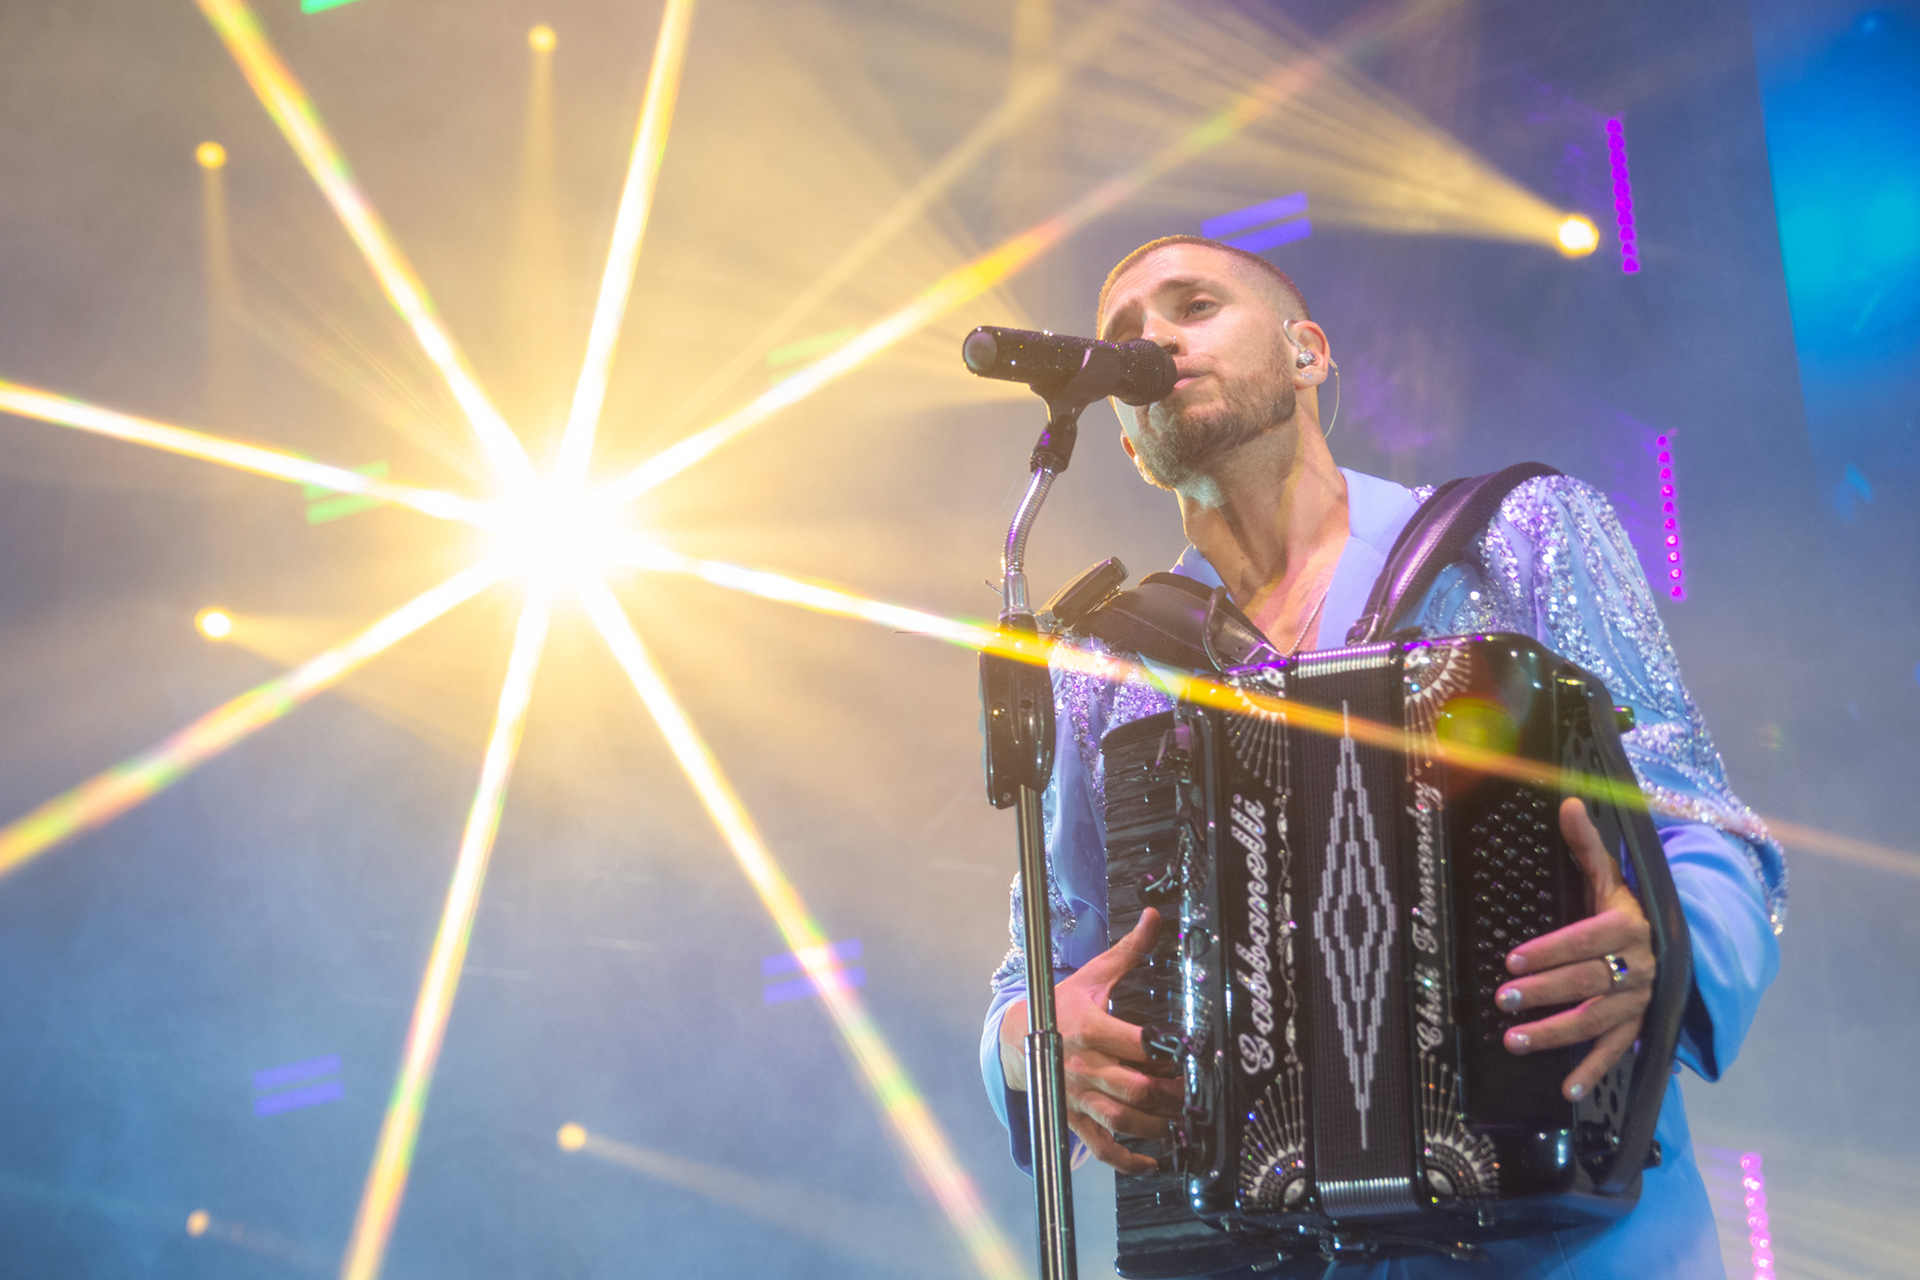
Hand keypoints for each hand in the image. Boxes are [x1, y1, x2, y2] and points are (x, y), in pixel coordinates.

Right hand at [999, 908, 1182, 1173]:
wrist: (1018, 1035)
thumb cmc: (1064, 1003)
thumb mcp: (1094, 974)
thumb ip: (1129, 950)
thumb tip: (1154, 916)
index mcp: (1089, 1027)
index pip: (1136, 1044)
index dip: (1168, 1051)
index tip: (1191, 1052)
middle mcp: (1082, 1065)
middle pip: (1135, 1088)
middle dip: (1171, 1096)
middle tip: (1194, 1093)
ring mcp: (1077, 1096)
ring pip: (1122, 1120)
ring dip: (1157, 1127)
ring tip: (1181, 1122)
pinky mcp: (1074, 1118)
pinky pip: (1101, 1147)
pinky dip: (1127, 1160)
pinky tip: (1152, 1160)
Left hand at [1497, 797, 1656, 1100]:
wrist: (1678, 944)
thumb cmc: (1629, 909)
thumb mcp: (1611, 877)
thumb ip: (1587, 845)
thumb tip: (1569, 803)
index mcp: (1629, 927)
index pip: (1585, 940)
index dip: (1550, 951)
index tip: (1513, 959)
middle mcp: (1638, 967)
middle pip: (1587, 983)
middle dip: (1544, 992)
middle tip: (1503, 1000)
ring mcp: (1639, 1001)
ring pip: (1595, 1021)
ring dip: (1556, 1035)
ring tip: (1516, 1041)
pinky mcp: (1639, 1027)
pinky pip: (1616, 1053)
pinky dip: (1593, 1073)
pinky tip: (1567, 1091)